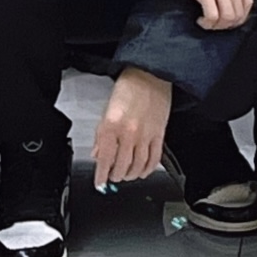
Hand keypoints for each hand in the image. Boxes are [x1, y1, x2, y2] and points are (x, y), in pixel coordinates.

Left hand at [91, 67, 172, 188]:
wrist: (151, 73)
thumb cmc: (129, 87)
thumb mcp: (107, 108)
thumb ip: (101, 134)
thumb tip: (97, 153)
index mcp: (112, 125)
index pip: (104, 159)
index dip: (101, 176)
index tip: (99, 183)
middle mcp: (128, 133)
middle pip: (121, 167)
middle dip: (115, 176)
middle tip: (113, 177)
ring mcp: (145, 135)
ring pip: (137, 167)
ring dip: (130, 175)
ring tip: (126, 175)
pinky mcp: (159, 134)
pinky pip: (154, 159)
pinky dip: (148, 169)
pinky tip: (143, 171)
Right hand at [170, 0, 253, 31]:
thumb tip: (233, 4)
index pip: (248, 2)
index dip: (240, 17)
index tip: (229, 21)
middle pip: (239, 12)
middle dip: (228, 24)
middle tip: (217, 24)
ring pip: (228, 17)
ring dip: (218, 26)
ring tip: (208, 22)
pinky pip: (212, 16)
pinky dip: (208, 23)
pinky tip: (201, 20)